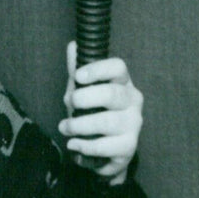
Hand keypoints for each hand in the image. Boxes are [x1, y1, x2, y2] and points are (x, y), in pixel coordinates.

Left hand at [59, 41, 142, 184]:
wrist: (106, 150)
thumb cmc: (95, 112)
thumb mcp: (84, 90)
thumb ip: (77, 70)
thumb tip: (72, 46)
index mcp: (123, 82)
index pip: (118, 67)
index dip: (98, 69)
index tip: (78, 76)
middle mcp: (133, 100)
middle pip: (112, 94)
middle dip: (84, 98)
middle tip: (68, 103)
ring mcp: (134, 124)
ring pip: (107, 122)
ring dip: (80, 125)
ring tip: (64, 127)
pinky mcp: (130, 147)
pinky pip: (106, 146)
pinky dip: (85, 145)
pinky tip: (73, 144)